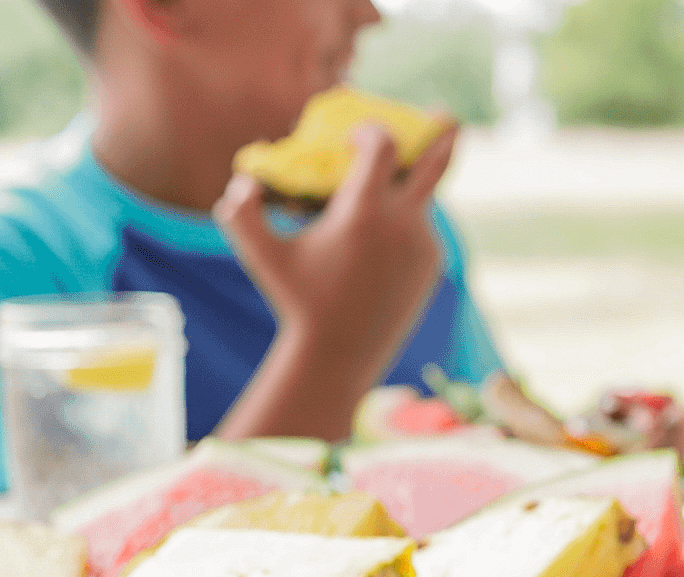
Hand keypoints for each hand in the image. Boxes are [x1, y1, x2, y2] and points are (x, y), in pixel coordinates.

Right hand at [215, 119, 458, 352]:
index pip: (383, 145)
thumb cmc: (297, 300)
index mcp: (365, 212)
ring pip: (420, 200)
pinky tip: (374, 251)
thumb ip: (240, 215)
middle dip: (441, 133)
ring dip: (402, 192)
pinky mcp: (433, 263)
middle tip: (443, 116)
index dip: (371, 130)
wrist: (341, 354)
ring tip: (371, 211)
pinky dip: (403, 226)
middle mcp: (403, 223)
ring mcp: (424, 243)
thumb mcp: (262, 257)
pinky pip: (421, 231)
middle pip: (436, 161)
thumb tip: (241, 182)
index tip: (355, 135)